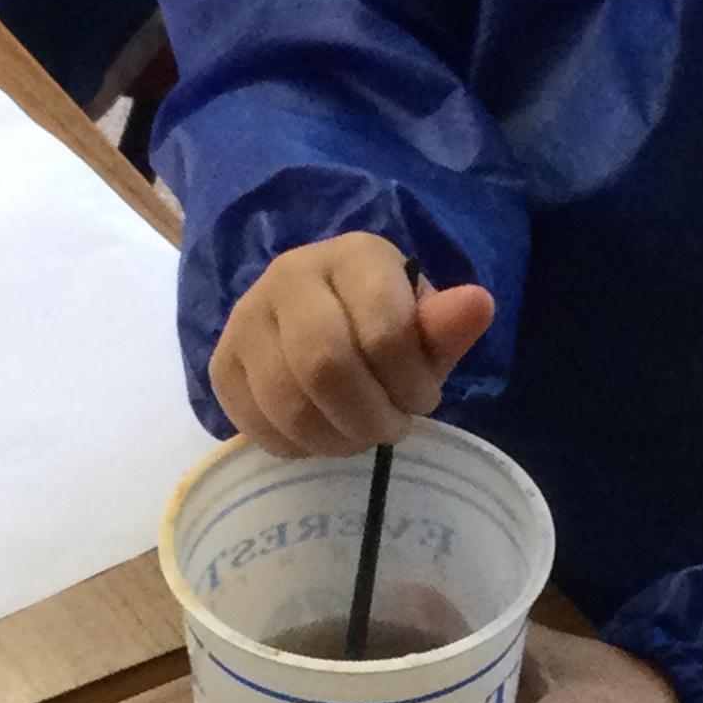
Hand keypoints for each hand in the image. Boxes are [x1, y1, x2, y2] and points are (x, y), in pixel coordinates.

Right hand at [210, 231, 494, 455]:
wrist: (322, 321)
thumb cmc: (384, 324)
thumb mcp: (423, 326)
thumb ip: (446, 327)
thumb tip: (479, 304)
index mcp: (353, 255)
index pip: (383, 331)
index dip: (410, 382)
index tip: (423, 398)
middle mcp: (289, 275)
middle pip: (325, 366)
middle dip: (369, 416)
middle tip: (391, 428)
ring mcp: (246, 318)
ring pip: (288, 403)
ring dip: (336, 439)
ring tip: (360, 435)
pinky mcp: (223, 364)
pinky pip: (257, 425)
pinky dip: (299, 447)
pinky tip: (323, 435)